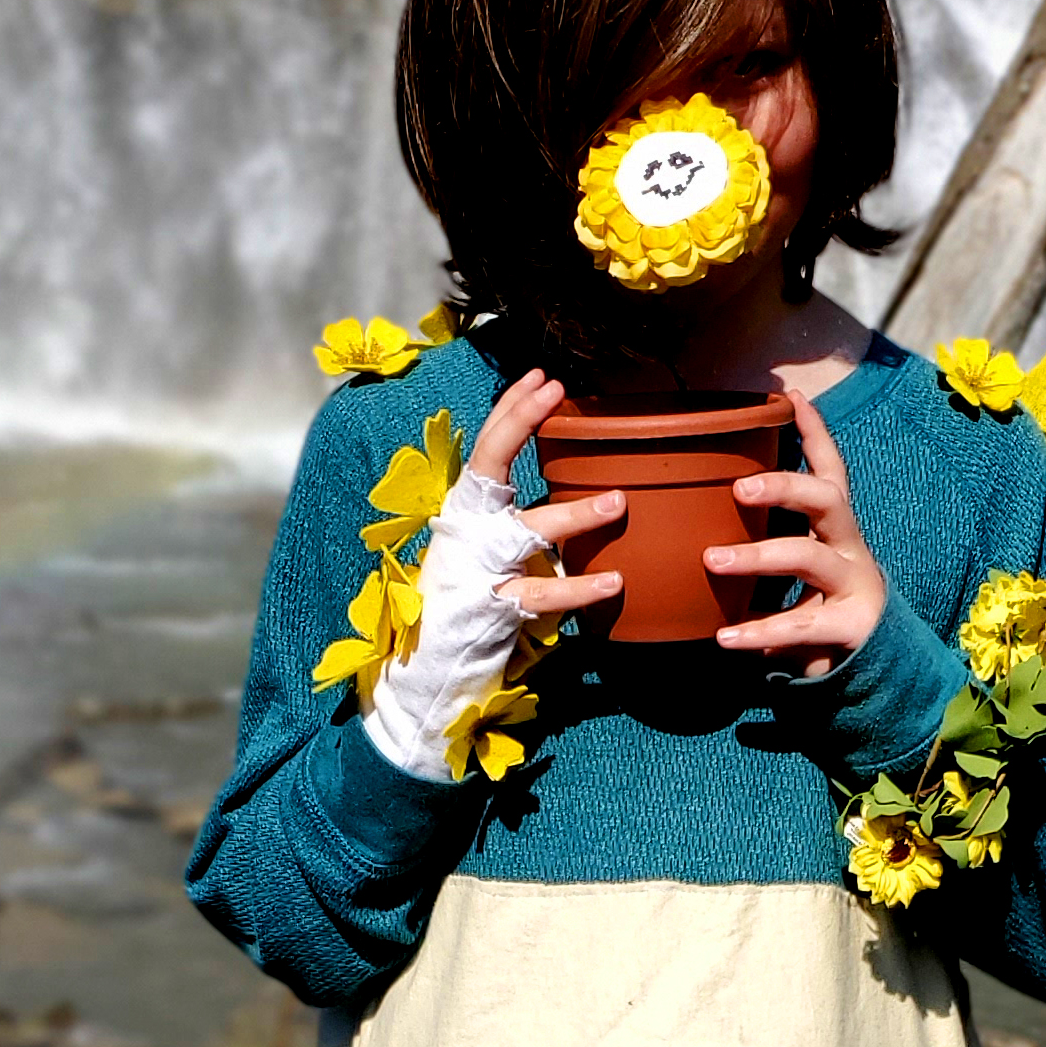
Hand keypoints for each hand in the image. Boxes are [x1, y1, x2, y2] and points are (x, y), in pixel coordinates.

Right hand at [364, 370, 623, 782]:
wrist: (429, 670)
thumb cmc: (469, 604)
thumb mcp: (495, 551)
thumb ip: (528, 521)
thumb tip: (590, 488)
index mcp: (467, 510)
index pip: (488, 447)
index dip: (513, 408)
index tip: (543, 376)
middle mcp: (468, 530)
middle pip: (491, 464)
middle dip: (520, 421)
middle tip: (557, 389)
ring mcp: (478, 569)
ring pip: (527, 531)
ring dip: (574, 517)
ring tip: (616, 503)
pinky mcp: (492, 611)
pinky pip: (541, 597)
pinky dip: (579, 590)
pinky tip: (613, 584)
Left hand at [703, 390, 887, 684]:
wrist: (874, 668)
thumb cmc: (820, 606)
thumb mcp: (798, 568)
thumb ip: (764, 544)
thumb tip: (695, 518)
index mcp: (836, 527)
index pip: (830, 468)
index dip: (814, 431)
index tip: (789, 398)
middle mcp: (849, 546)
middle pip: (826, 498)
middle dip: (784, 486)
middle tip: (738, 488)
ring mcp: (855, 584)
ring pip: (808, 557)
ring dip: (758, 555)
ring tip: (711, 560)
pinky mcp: (851, 626)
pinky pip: (801, 624)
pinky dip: (759, 631)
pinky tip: (725, 638)